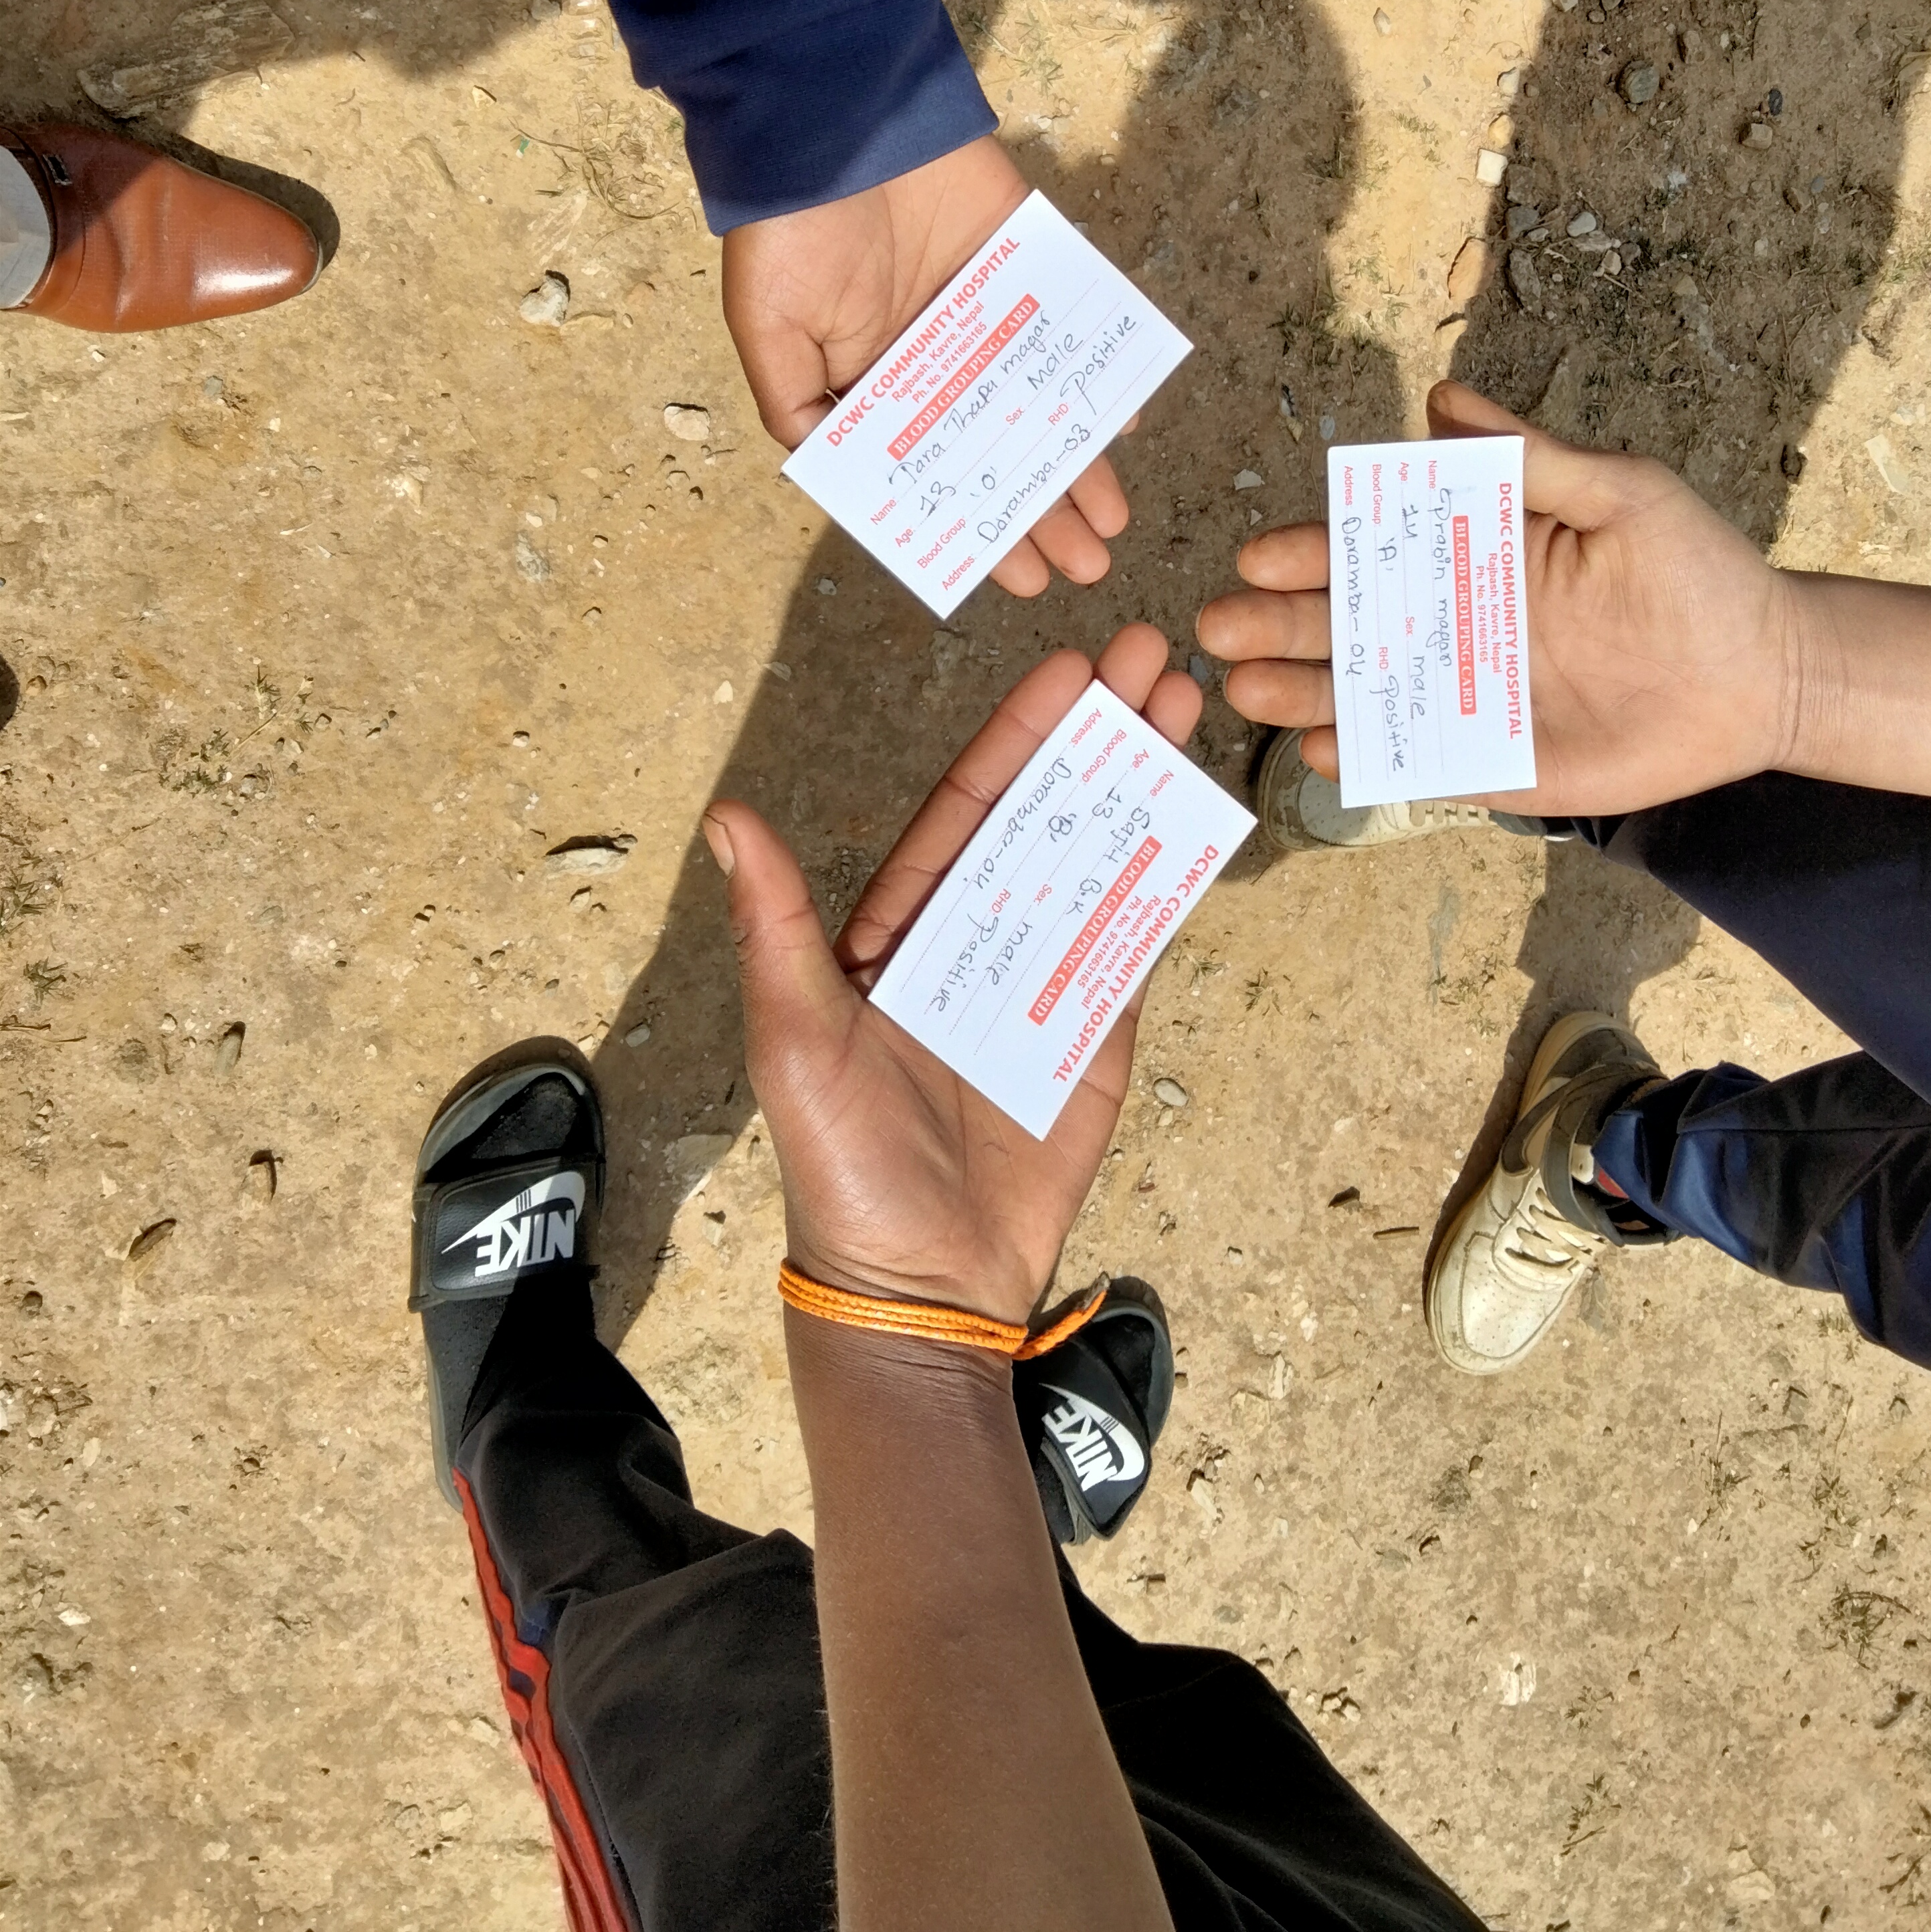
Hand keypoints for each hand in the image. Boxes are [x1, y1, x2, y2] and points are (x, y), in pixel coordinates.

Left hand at [703, 624, 1202, 1322]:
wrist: (922, 1280)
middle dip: (1098, 732)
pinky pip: (1139, 935)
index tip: (1067, 667)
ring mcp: (1046, 976)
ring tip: (1185, 699)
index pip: (970, 806)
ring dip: (1143, 780)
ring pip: (1102, 856)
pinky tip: (1201, 807)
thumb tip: (728, 816)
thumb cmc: (842, 1161)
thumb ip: (777, 925)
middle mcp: (979, 934)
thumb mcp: (796, 1036)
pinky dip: (1171, 872)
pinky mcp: (1099, 1026)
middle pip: (1048, 812)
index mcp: (906, 925)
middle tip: (1151, 651)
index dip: (1019, 735)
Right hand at [721, 137, 1131, 595]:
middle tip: (1087, 568)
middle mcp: (938, 361)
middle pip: (1001, 453)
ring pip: (1042, 405)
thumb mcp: (770, 331)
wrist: (835, 113)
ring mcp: (988, 315)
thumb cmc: (790, 230)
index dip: (972, 529)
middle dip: (1042, 513)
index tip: (1013, 577)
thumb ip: (801, 409)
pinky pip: (1072, 331)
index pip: (934, 475)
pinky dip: (1099, 373)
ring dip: (1080, 463)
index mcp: (875, 386)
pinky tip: (1125, 424)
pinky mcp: (1029, 265)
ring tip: (1113, 521)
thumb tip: (836, 481)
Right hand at [1197, 379, 1800, 816]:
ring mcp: (1467, 694)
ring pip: (1363, 691)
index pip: (1373, 546)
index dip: (1312, 550)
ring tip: (1244, 690)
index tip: (1258, 553)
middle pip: (1347, 622)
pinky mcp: (1493, 760)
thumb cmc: (1695, 572)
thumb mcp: (1620, 494)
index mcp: (1472, 551)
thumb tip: (1440, 399)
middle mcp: (1455, 620)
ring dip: (1300, 691)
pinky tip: (1322, 751)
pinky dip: (1366, 756)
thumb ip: (1528, 457)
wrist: (1762, 676)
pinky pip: (1414, 758)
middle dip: (1276, 623)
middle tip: (1216, 627)